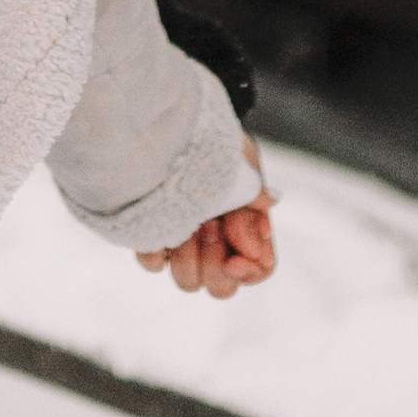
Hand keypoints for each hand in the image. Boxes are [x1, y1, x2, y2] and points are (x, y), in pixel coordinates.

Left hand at [138, 136, 277, 299]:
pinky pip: (152, 263)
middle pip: (222, 288)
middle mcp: (215, 247)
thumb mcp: (241, 161)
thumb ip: (255, 190)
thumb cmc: (214, 144)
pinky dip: (157, 247)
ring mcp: (182, 247)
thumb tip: (267, 213)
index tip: (235, 260)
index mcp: (246, 231)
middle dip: (216, 262)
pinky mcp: (151, 241)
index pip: (259, 270)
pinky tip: (161, 219)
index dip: (249, 271)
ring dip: (188, 255)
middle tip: (209, 225)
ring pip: (188, 281)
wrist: (172, 128)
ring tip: (186, 216)